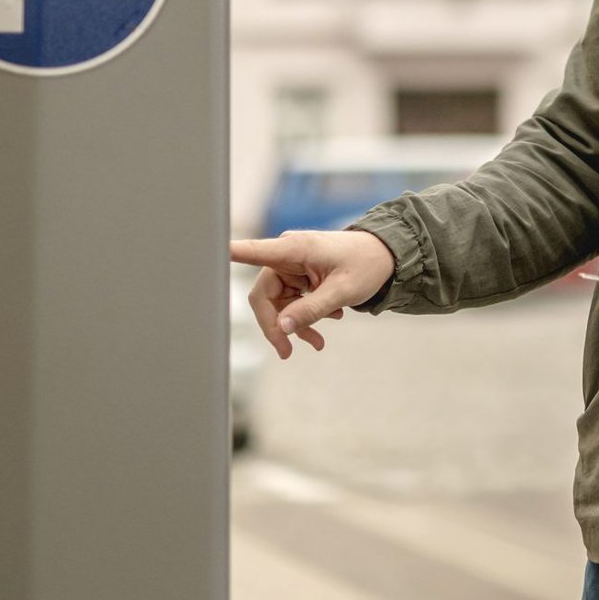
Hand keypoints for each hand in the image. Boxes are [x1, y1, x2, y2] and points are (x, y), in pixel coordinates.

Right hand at [229, 230, 394, 358]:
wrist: (386, 257)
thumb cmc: (366, 264)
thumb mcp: (342, 291)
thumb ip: (312, 310)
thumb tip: (282, 327)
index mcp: (294, 248)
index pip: (254, 251)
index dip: (232, 254)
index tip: (212, 252)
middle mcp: (286, 255)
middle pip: (263, 296)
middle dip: (275, 325)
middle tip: (287, 352)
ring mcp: (291, 267)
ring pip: (277, 305)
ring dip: (294, 326)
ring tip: (318, 344)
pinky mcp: (298, 277)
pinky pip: (290, 304)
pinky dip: (304, 319)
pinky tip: (327, 326)